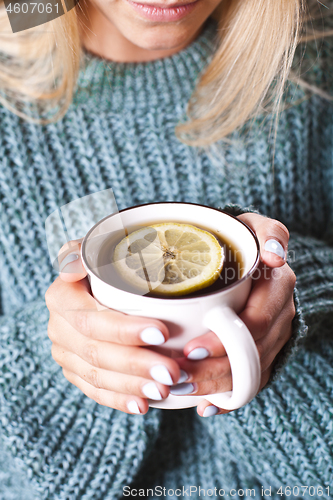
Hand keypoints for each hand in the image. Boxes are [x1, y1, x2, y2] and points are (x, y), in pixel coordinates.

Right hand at [45, 240, 182, 414]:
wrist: (104, 282)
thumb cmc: (106, 261)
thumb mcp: (96, 245)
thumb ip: (83, 251)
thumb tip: (73, 266)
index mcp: (62, 297)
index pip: (91, 319)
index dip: (124, 329)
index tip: (163, 331)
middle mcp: (59, 327)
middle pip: (97, 352)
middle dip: (136, 364)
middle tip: (172, 370)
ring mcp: (66, 353)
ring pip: (97, 376)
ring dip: (132, 385)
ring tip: (165, 387)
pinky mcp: (76, 371)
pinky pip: (96, 391)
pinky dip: (120, 399)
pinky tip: (144, 404)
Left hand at [174, 213, 295, 417]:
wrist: (259, 261)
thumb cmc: (247, 242)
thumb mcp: (258, 227)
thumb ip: (269, 234)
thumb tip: (274, 256)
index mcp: (278, 287)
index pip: (254, 322)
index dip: (224, 340)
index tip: (190, 350)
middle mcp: (280, 317)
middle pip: (250, 354)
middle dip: (214, 371)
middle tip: (177, 377)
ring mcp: (274, 338)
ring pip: (250, 373)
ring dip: (216, 387)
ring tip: (181, 391)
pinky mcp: (266, 352)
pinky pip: (253, 381)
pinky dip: (230, 397)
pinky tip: (207, 407)